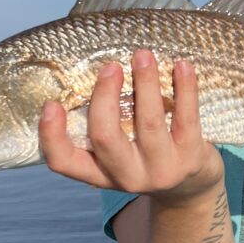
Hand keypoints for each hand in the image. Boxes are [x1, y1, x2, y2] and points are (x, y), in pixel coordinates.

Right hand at [39, 50, 223, 205]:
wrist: (192, 187)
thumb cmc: (146, 156)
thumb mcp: (119, 153)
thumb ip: (105, 125)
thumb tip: (94, 71)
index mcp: (100, 173)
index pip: (64, 162)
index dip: (52, 136)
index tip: (51, 104)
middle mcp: (127, 176)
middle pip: (105, 138)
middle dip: (105, 97)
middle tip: (111, 66)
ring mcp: (160, 170)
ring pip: (149, 123)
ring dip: (145, 84)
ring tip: (143, 55)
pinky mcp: (190, 159)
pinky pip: (186, 118)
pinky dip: (185, 88)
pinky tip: (182, 66)